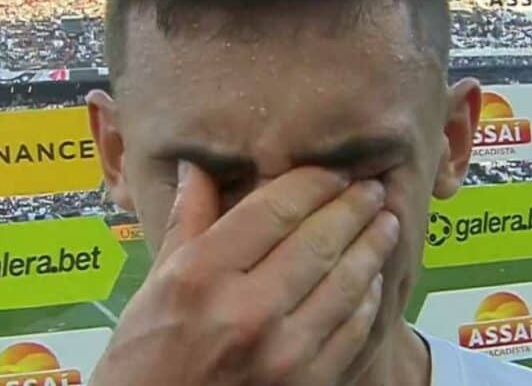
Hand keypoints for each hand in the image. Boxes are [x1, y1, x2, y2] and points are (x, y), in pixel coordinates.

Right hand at [89, 161, 399, 385]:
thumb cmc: (146, 357)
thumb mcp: (155, 285)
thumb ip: (186, 224)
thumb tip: (199, 167)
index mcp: (201, 276)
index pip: (274, 210)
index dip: (314, 182)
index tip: (334, 171)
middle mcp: (246, 311)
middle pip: (318, 241)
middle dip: (354, 208)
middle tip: (372, 188)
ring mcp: (283, 354)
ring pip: (346, 283)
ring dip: (372, 247)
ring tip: (385, 223)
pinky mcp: (308, 384)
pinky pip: (352, 330)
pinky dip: (368, 299)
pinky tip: (372, 278)